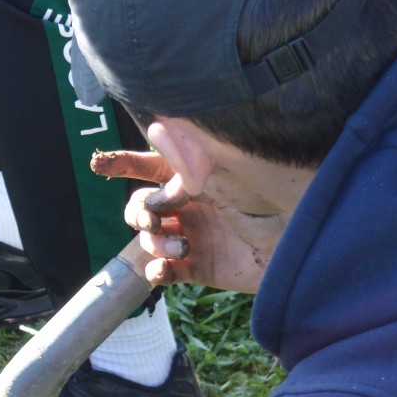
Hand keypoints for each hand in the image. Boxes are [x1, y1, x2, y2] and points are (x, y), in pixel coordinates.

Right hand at [92, 149, 284, 293]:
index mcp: (192, 178)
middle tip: (151, 219)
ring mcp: (192, 236)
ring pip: (149, 240)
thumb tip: (155, 126)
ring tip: (181, 245)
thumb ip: (185, 156)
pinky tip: (162, 269)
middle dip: (137, 212)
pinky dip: (157, 270)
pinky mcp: (199, 267)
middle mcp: (188, 206)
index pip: (148, 167)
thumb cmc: (267, 197)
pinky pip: (164, 271)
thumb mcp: (222, 171)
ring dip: (155, 242)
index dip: (122, 164)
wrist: (296, 241)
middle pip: (140, 207)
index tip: (100, 165)